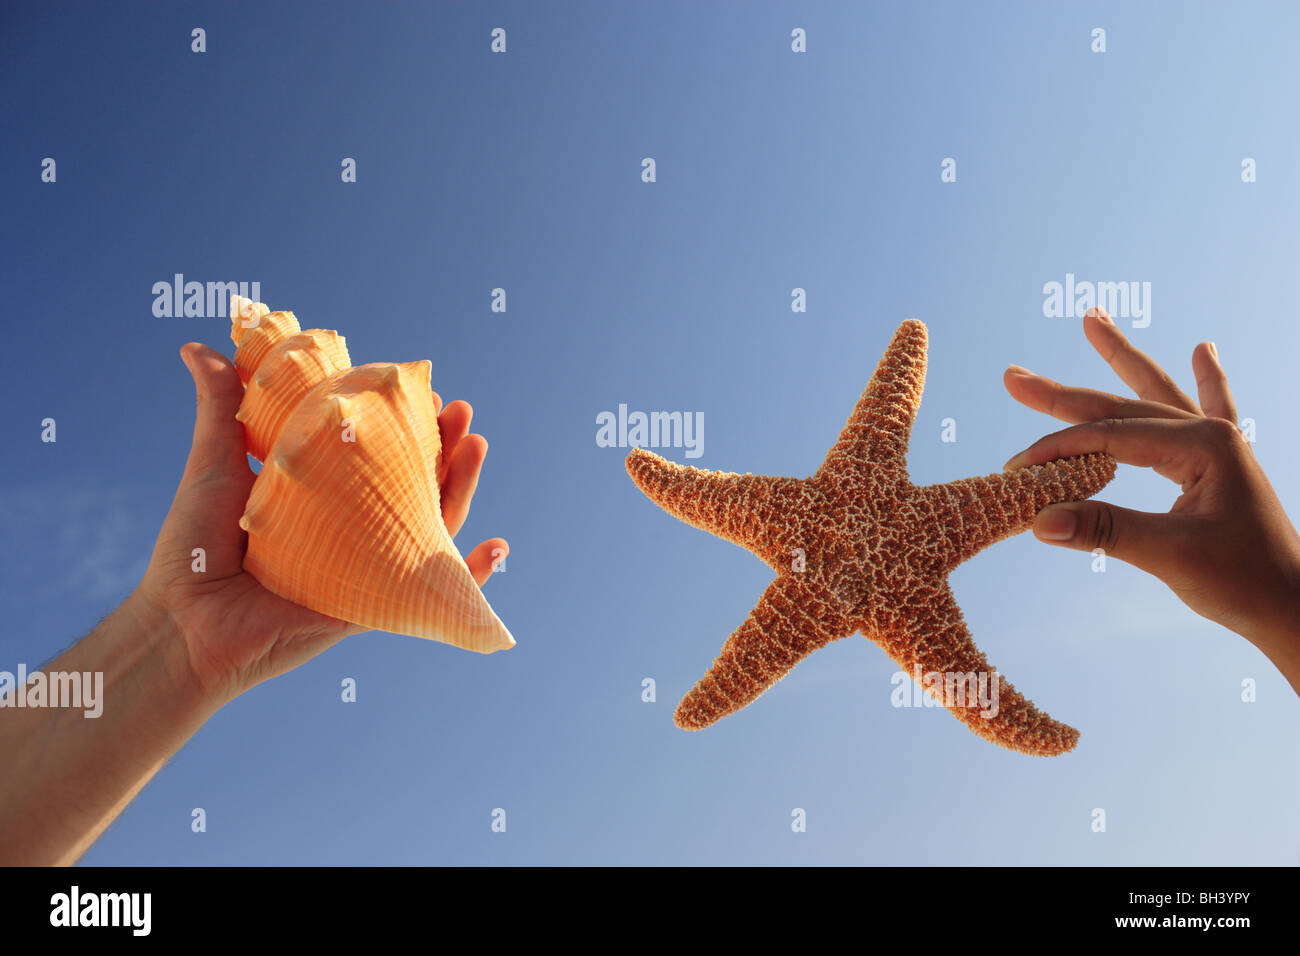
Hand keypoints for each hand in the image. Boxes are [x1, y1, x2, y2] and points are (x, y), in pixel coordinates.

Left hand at [136, 343, 508, 705]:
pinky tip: (498, 547)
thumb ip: (219, 407)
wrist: (185, 622)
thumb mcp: (215, 464)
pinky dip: (470, 579)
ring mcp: (365, 567)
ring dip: (462, 487)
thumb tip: (195, 346)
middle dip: (444, 447)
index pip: (376, 454)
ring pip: (429, 525)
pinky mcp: (371, 606)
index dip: (404, 424)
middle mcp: (349, 529)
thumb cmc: (193, 548)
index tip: (420, 391)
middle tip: (461, 411)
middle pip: (413, 485)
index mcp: (320, 496)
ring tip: (478, 445)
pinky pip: (430, 593)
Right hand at [1001, 308, 1299, 690]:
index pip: (1110, 437)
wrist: (1296, 607)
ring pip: (1155, 395)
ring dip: (1123, 358)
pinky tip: (1204, 350)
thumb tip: (1038, 521)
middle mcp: (1211, 434)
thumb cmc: (1245, 581)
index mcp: (1204, 445)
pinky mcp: (1221, 466)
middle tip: (1013, 376)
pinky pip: (1210, 410)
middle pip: (1121, 405)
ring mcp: (1219, 447)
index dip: (1057, 449)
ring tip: (1092, 318)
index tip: (1015, 468)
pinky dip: (1207, 380)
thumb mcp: (1171, 555)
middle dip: (1064, 392)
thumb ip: (1106, 531)